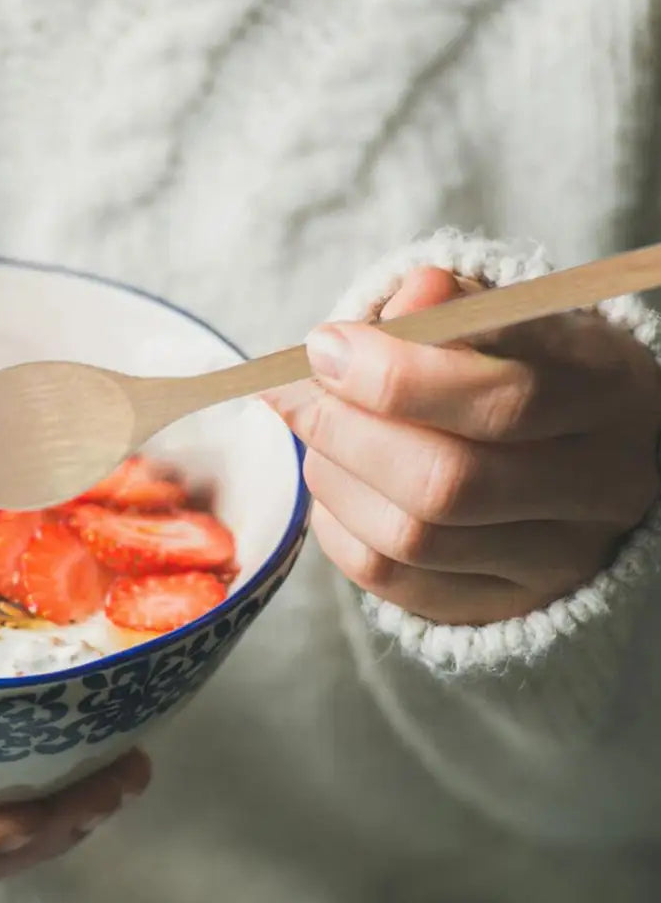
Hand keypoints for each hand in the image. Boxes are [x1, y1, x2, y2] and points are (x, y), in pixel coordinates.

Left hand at [267, 266, 660, 623]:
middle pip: (448, 481)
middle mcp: (596, 490)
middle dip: (345, 432)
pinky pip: (390, 578)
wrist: (585, 457)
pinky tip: (335, 486)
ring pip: (413, 537)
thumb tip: (409, 298)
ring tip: (317, 435)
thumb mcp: (513, 322)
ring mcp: (552, 560)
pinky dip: (339, 526)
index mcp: (608, 399)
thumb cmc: (534, 372)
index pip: (503, 398)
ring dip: (336, 477)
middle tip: (294, 395)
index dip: (394, 374)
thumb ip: (458, 310)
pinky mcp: (500, 603)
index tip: (325, 347)